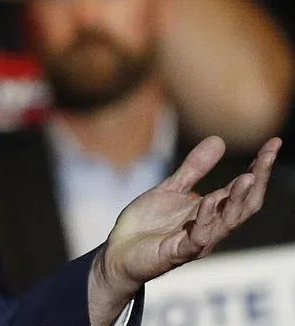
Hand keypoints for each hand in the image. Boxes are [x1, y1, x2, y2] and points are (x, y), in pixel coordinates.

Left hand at [89, 136, 280, 320]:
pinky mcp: (179, 252)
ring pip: (227, 222)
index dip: (259, 168)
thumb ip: (194, 168)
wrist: (118, 252)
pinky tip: (208, 200)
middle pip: (243, 205)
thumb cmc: (147, 224)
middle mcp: (212, 227)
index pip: (243, 189)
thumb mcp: (171, 189)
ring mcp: (198, 241)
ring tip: (248, 177)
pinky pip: (198, 237)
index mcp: (212, 212)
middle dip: (258, 180)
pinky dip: (205, 219)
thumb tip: (219, 140)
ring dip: (238, 200)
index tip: (273, 144)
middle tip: (268, 155)